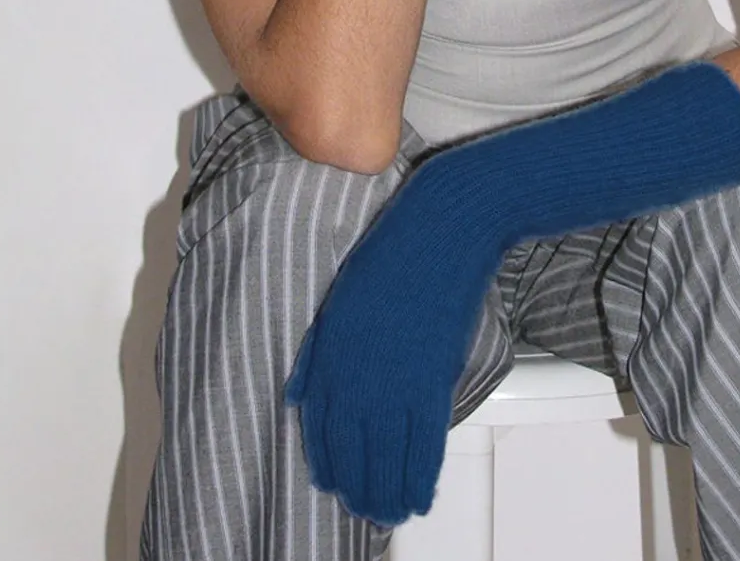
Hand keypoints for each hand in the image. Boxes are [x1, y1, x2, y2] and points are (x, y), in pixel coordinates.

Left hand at [284, 160, 501, 526]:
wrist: (441, 227)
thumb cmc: (393, 252)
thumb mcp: (341, 298)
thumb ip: (318, 352)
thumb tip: (298, 395)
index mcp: (329, 352)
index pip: (321, 427)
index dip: (328, 462)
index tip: (335, 484)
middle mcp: (355, 374)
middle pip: (352, 451)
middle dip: (359, 487)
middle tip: (367, 510)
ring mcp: (394, 380)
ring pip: (386, 456)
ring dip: (387, 492)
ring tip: (391, 512)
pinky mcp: (432, 378)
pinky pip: (423, 444)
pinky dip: (420, 475)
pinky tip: (419, 494)